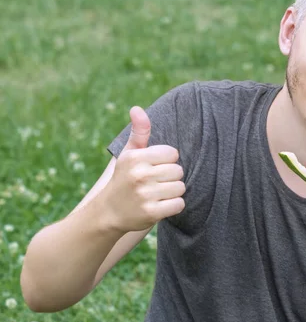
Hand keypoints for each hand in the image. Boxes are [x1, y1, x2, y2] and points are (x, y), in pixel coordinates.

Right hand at [103, 106, 185, 232]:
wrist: (108, 212)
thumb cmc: (124, 178)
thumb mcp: (129, 154)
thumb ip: (139, 132)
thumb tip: (137, 108)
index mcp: (135, 158)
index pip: (172, 153)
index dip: (166, 161)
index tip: (153, 168)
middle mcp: (139, 175)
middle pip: (178, 171)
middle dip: (170, 177)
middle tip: (154, 184)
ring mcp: (145, 195)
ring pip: (180, 187)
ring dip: (173, 192)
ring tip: (156, 194)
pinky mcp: (151, 213)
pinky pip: (179, 204)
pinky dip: (173, 206)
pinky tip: (159, 205)